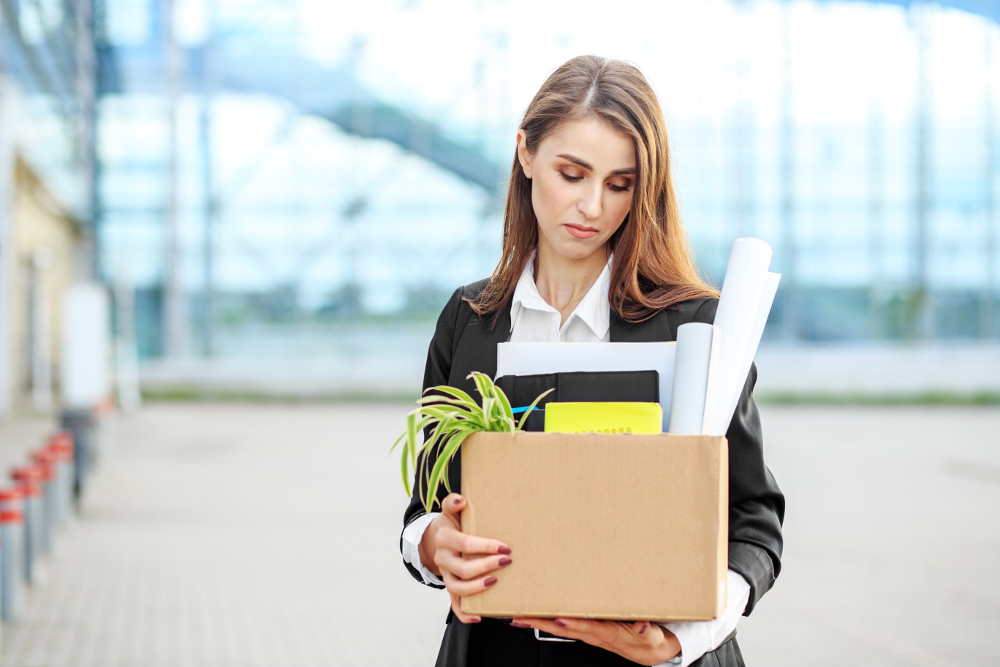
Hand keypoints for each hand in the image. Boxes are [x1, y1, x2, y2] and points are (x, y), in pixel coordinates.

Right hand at [418, 493, 511, 623]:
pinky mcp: (449, 585)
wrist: (436, 537)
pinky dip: (464, 613)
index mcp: (445, 538)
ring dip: (476, 588)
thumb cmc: (452, 523)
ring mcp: (445, 574)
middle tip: (507, 562)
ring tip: (496, 582)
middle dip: (486, 566)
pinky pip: (453, 604)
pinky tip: (478, 617)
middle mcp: (443, 558)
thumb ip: (453, 503)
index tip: (505, 548)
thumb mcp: (451, 511)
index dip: (485, 546)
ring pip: (456, 587)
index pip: (464, 543)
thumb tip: (461, 500)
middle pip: (462, 568)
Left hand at [512, 617, 680, 665]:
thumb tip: (643, 626)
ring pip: (561, 629)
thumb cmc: (649, 641)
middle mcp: (595, 635)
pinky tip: (538, 618)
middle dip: (543, 623)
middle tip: (523, 617)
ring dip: (541, 623)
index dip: (573, 624)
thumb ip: (648, 631)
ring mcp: (590, 634)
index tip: (557, 619)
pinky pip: (565, 627)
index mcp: (609, 634)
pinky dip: (550, 622)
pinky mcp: (589, 631)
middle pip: (564, 629)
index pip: (587, 628)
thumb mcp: (654, 637)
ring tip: (522, 617)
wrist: (650, 651)